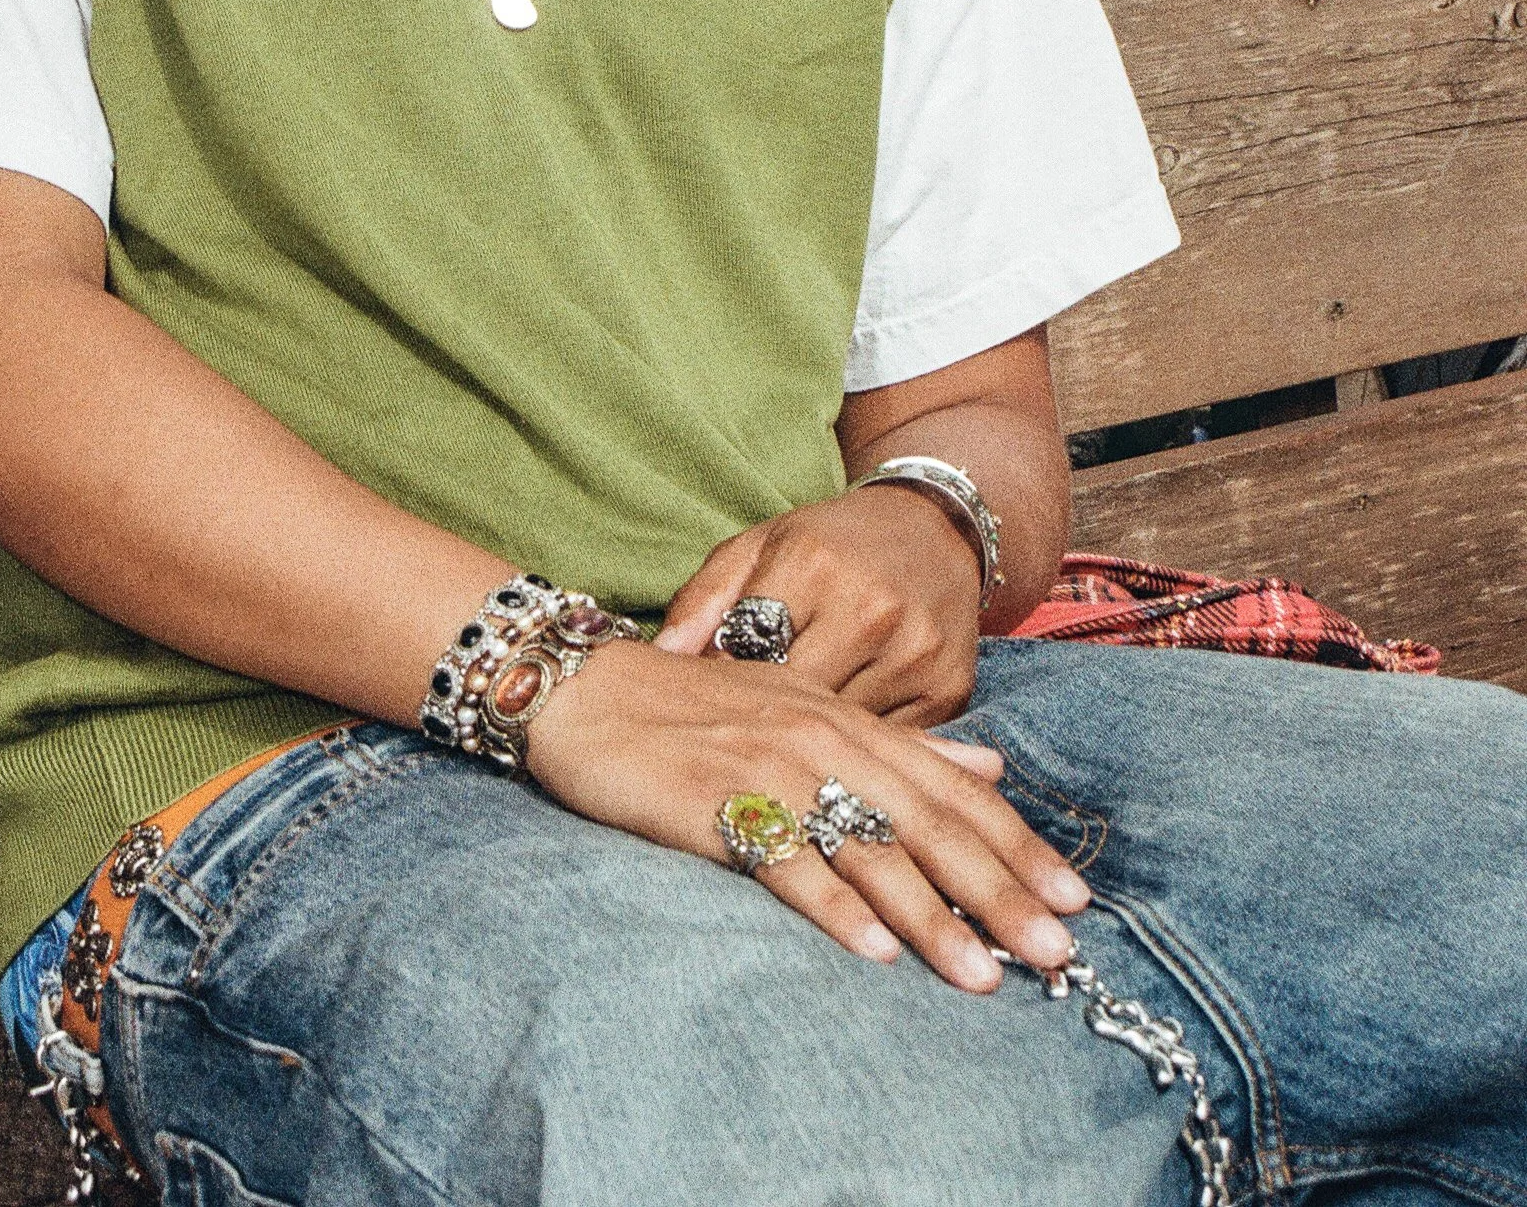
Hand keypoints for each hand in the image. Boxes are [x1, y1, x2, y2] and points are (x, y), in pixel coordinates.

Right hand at [525, 637, 1086, 992]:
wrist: (588, 686)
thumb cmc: (697, 704)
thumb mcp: (807, 707)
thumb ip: (901, 742)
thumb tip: (990, 766)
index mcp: (851, 722)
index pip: (953, 790)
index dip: (1016, 844)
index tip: (1075, 900)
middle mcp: (823, 741)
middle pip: (927, 824)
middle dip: (997, 891)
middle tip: (1055, 953)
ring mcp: (770, 769)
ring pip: (868, 848)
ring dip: (930, 917)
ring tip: (982, 975)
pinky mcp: (716, 802)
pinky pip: (786, 860)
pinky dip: (833, 907)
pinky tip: (873, 953)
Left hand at [656, 487, 982, 724]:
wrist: (933, 529)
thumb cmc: (829, 544)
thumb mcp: (759, 547)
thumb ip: (704, 599)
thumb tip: (660, 659)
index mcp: (812, 564)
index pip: (746, 649)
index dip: (719, 683)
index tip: (704, 702)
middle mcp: (870, 608)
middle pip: (793, 702)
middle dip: (762, 722)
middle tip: (739, 735)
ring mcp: (914, 652)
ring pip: (841, 735)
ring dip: (811, 745)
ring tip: (785, 743)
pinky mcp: (949, 690)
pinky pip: (888, 747)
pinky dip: (860, 752)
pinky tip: (840, 745)